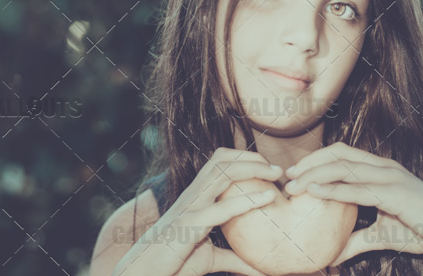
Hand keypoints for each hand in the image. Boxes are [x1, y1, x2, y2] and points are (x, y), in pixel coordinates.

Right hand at [113, 147, 283, 275]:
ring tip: (276, 175)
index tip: (268, 169)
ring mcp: (190, 208)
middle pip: (221, 160)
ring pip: (222, 173)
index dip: (244, 158)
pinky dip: (249, 200)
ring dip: (253, 169)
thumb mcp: (209, 256)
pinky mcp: (190, 226)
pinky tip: (268, 197)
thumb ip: (234, 259)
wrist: (144, 270)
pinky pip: (222, 208)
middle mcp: (192, 195)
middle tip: (278, 169)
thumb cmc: (174, 262)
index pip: (218, 162)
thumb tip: (262, 270)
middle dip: (251, 157)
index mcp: (195, 197)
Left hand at [283, 142, 422, 265]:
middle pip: (338, 154)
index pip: (341, 153)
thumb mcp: (383, 234)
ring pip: (344, 167)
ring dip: (314, 175)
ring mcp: (390, 177)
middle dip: (309, 163)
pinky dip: (333, 189)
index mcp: (380, 169)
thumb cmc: (422, 229)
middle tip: (287, 177)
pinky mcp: (395, 193)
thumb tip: (334, 253)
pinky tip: (313, 193)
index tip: (293, 172)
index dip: (315, 159)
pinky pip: (358, 189)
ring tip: (294, 186)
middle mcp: (383, 167)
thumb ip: (357, 240)